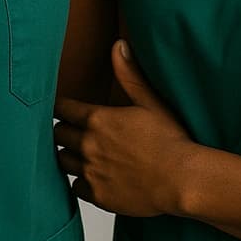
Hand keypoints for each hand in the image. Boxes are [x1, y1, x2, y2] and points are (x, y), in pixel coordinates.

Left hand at [54, 40, 193, 216]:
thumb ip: (129, 74)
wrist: (182, 180)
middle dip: (64, 131)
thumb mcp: (150, 101)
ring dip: (70, 156)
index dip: (61, 108)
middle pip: (58, 135)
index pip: (62, 109)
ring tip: (82, 154)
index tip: (64, 109)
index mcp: (97, 119)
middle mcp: (88, 144)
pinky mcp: (97, 195)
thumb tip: (118, 45)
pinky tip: (95, 177)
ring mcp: (91, 171)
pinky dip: (82, 182)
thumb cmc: (170, 140)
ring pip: (62, 161)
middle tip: (74, 131)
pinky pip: (76, 187)